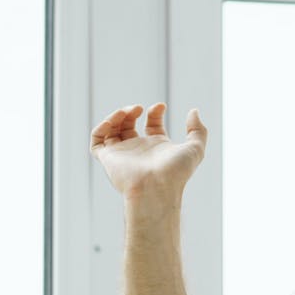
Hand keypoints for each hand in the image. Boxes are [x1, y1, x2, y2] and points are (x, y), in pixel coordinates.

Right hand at [90, 102, 207, 200]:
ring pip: (112, 131)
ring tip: (126, 111)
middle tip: (139, 108)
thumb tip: (194, 111)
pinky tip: (112, 121)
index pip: (152, 125)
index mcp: (158, 148)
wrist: (156, 188)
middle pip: (129, 126)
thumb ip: (198, 129)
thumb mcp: (195, 148)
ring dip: (116, 116)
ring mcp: (123, 154)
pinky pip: (97, 143)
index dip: (155, 113)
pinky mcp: (109, 159)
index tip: (161, 106)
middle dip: (132, 112)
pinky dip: (100, 129)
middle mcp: (139, 150)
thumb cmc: (176, 172)